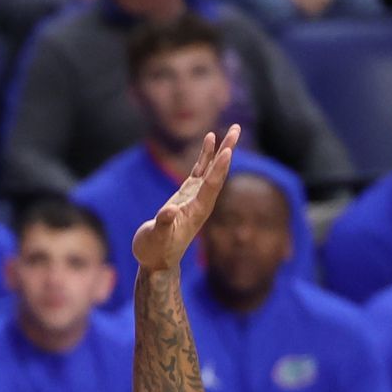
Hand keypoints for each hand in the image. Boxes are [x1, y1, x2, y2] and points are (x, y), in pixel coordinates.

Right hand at [130, 127, 239, 272]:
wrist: (157, 262)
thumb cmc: (155, 252)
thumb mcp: (156, 239)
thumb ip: (163, 224)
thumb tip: (169, 212)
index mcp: (197, 211)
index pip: (211, 186)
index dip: (219, 169)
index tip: (228, 151)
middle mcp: (202, 202)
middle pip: (218, 173)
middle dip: (227, 151)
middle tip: (236, 129)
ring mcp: (196, 197)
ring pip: (212, 169)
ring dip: (221, 149)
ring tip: (230, 130)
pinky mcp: (187, 195)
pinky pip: (200, 171)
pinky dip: (205, 156)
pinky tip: (209, 140)